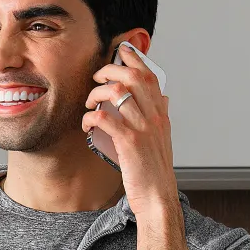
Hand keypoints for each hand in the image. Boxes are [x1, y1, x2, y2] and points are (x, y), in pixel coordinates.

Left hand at [84, 45, 181, 224]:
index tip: (120, 52)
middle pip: (134, 77)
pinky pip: (105, 119)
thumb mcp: (163, 138)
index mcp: (161, 114)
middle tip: (97, 77)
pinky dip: (91, 117)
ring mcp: (142, 129)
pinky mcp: (129, 144)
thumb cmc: (155, 170)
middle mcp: (154, 117)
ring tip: (90, 102)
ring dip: (98, 92)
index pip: (150, 76)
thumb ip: (161, 116)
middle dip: (111, 70)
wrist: (158, 197)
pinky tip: (87, 123)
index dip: (134, 59)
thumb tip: (162, 98)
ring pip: (119, 93)